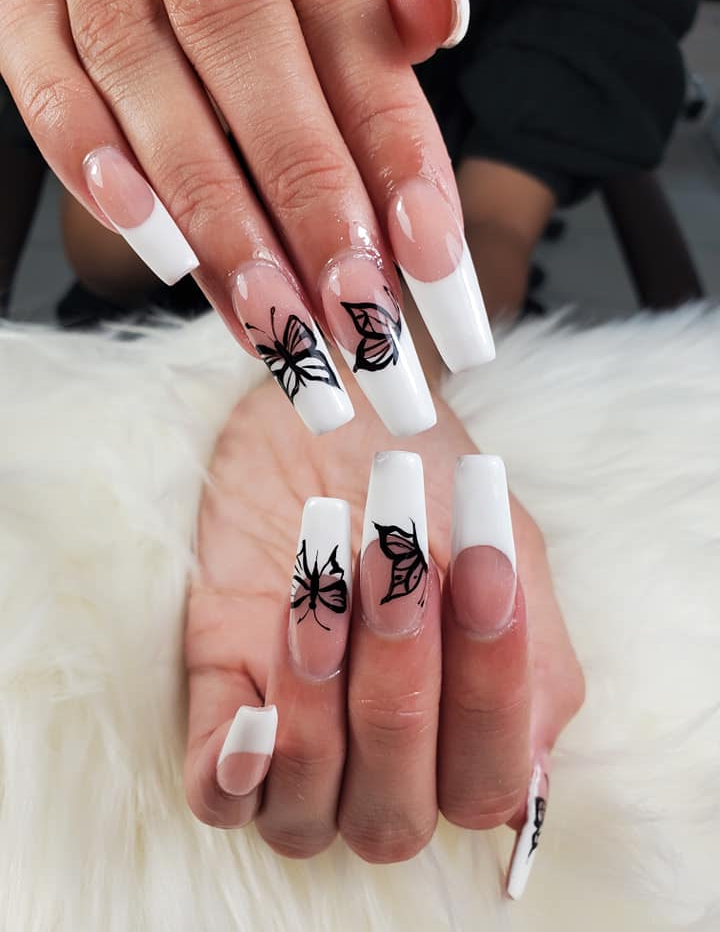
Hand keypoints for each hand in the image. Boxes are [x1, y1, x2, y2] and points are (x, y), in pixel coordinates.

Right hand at [0, 0, 492, 436]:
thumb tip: (440, 17)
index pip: (359, 54)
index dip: (401, 164)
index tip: (436, 267)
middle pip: (263, 90)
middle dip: (316, 220)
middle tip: (363, 327)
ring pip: (159, 108)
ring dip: (220, 229)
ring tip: (278, 326)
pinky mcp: (28, 8)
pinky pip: (45, 86)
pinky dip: (92, 168)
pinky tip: (156, 252)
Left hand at [184, 375, 583, 892]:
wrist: (336, 411)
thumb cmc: (427, 481)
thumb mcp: (498, 548)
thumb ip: (532, 652)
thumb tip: (531, 762)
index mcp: (467, 735)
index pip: (486, 785)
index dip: (486, 694)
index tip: (481, 572)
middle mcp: (386, 764)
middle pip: (392, 817)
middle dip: (396, 692)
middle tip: (393, 565)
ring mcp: (300, 740)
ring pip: (305, 814)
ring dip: (314, 707)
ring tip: (324, 585)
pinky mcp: (223, 702)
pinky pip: (216, 798)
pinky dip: (230, 780)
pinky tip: (252, 722)